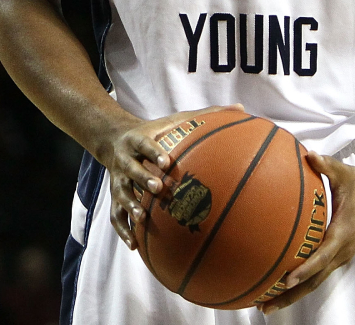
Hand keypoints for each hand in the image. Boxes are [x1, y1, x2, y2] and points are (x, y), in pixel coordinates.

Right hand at [106, 104, 243, 249]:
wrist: (114, 139)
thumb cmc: (154, 132)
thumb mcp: (173, 120)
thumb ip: (205, 115)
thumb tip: (241, 109)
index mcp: (138, 140)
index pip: (145, 144)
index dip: (154, 151)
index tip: (166, 160)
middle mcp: (125, 159)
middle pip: (131, 169)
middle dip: (142, 178)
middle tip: (157, 187)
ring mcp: (118, 179)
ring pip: (121, 194)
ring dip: (130, 206)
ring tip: (143, 219)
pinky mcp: (115, 195)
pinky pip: (116, 215)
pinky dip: (123, 230)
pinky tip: (135, 245)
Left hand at [259, 150, 354, 313]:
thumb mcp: (344, 172)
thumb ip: (326, 165)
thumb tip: (309, 154)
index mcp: (343, 233)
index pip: (322, 256)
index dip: (306, 269)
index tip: (287, 279)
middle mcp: (341, 250)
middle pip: (314, 280)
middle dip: (290, 294)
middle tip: (264, 306)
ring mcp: (340, 255)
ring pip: (314, 281)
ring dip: (291, 295)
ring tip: (264, 305)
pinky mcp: (337, 254)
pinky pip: (316, 272)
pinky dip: (299, 282)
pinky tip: (277, 284)